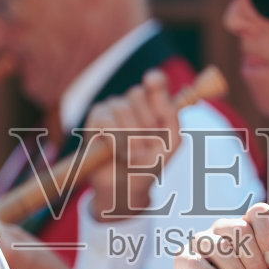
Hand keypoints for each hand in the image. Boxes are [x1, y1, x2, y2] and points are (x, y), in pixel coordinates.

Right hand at [83, 69, 181, 221]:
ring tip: (133, 155)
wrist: (128, 187)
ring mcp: (112, 108)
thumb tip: (160, 97)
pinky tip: (118, 153)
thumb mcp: (172, 141)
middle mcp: (132, 102)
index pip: (155, 82)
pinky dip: (116, 140)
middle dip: (147, 123)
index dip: (155, 80)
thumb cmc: (150, 162)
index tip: (152, 82)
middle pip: (137, 94)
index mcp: (153, 103)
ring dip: (132, 137)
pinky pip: (106, 121)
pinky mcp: (95, 120)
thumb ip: (172, 116)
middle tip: (148, 146)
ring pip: (122, 108)